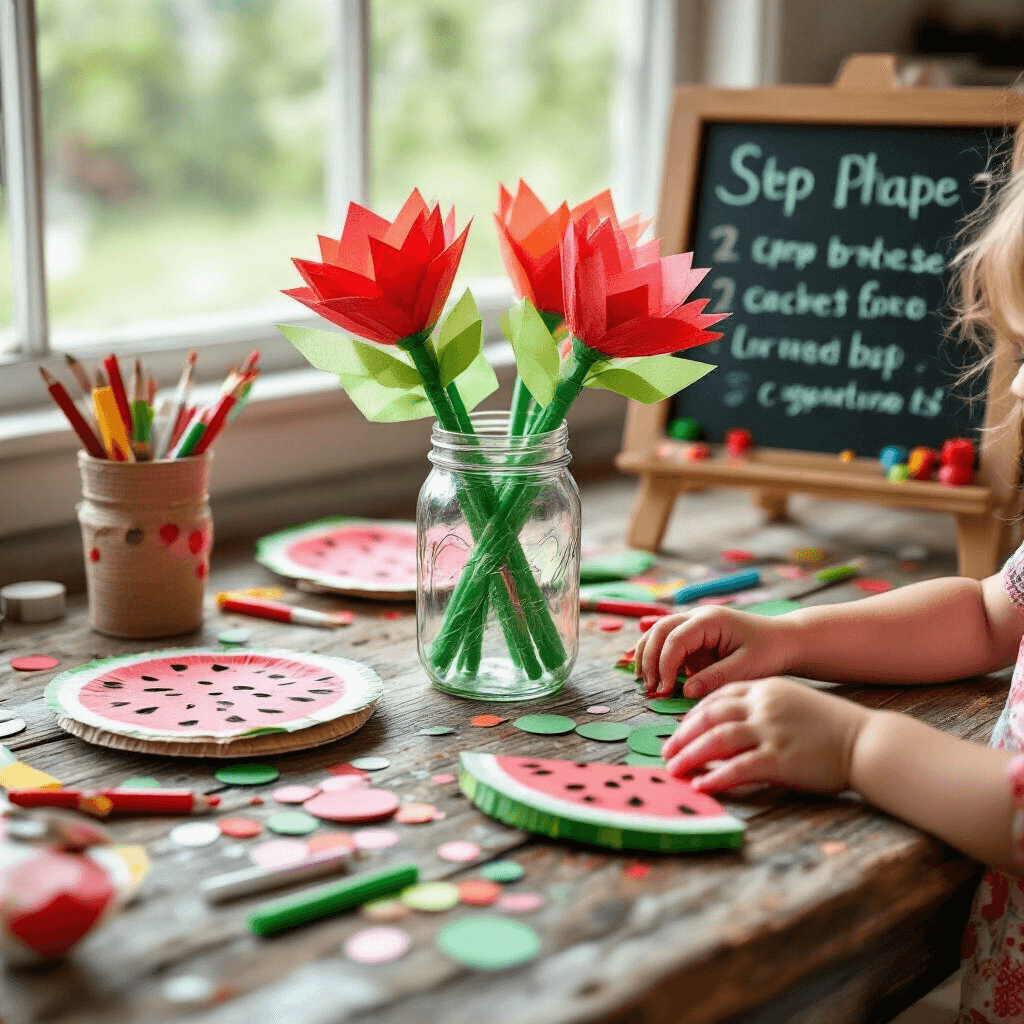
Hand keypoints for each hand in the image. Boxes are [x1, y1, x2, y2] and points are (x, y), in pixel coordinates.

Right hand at [634, 606, 796, 697]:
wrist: (784, 641)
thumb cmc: (769, 651)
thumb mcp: (746, 667)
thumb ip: (715, 677)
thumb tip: (684, 691)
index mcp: (710, 620)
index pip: (675, 639)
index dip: (664, 665)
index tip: (664, 690)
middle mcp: (697, 617)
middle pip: (659, 631)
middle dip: (649, 660)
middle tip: (650, 689)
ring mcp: (693, 626)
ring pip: (657, 634)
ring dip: (648, 657)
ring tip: (647, 684)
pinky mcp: (694, 638)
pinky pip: (668, 645)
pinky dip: (658, 660)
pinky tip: (657, 679)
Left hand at [662, 678, 869, 793]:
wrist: (866, 741)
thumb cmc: (830, 726)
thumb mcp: (791, 703)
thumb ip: (761, 710)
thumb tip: (729, 728)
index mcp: (765, 689)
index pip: (717, 697)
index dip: (692, 715)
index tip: (679, 731)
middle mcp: (763, 706)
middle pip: (709, 716)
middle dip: (683, 735)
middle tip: (666, 752)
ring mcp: (771, 731)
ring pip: (717, 739)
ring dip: (690, 755)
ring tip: (674, 770)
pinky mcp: (780, 758)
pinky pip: (739, 768)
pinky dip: (716, 777)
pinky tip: (701, 786)